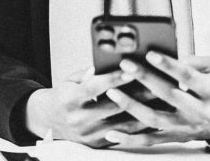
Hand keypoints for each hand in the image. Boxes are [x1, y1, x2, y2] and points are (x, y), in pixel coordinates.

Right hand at [25, 68, 147, 147]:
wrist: (49, 119)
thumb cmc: (63, 95)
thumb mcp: (69, 80)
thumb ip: (86, 74)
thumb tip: (99, 66)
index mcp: (70, 100)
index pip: (94, 88)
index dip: (113, 79)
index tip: (131, 69)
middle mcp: (79, 119)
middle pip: (113, 106)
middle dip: (137, 94)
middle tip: (156, 84)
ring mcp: (89, 134)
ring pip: (122, 124)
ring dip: (143, 112)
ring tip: (160, 101)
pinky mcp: (97, 144)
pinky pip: (123, 136)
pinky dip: (139, 128)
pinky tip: (152, 118)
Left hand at [101, 53, 209, 146]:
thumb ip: (196, 60)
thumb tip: (170, 55)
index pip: (187, 76)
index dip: (168, 65)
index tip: (151, 54)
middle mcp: (198, 111)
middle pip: (168, 95)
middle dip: (145, 79)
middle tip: (126, 65)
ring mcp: (185, 126)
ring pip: (155, 120)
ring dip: (131, 107)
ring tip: (113, 92)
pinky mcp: (176, 137)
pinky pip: (150, 140)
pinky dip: (130, 139)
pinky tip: (112, 133)